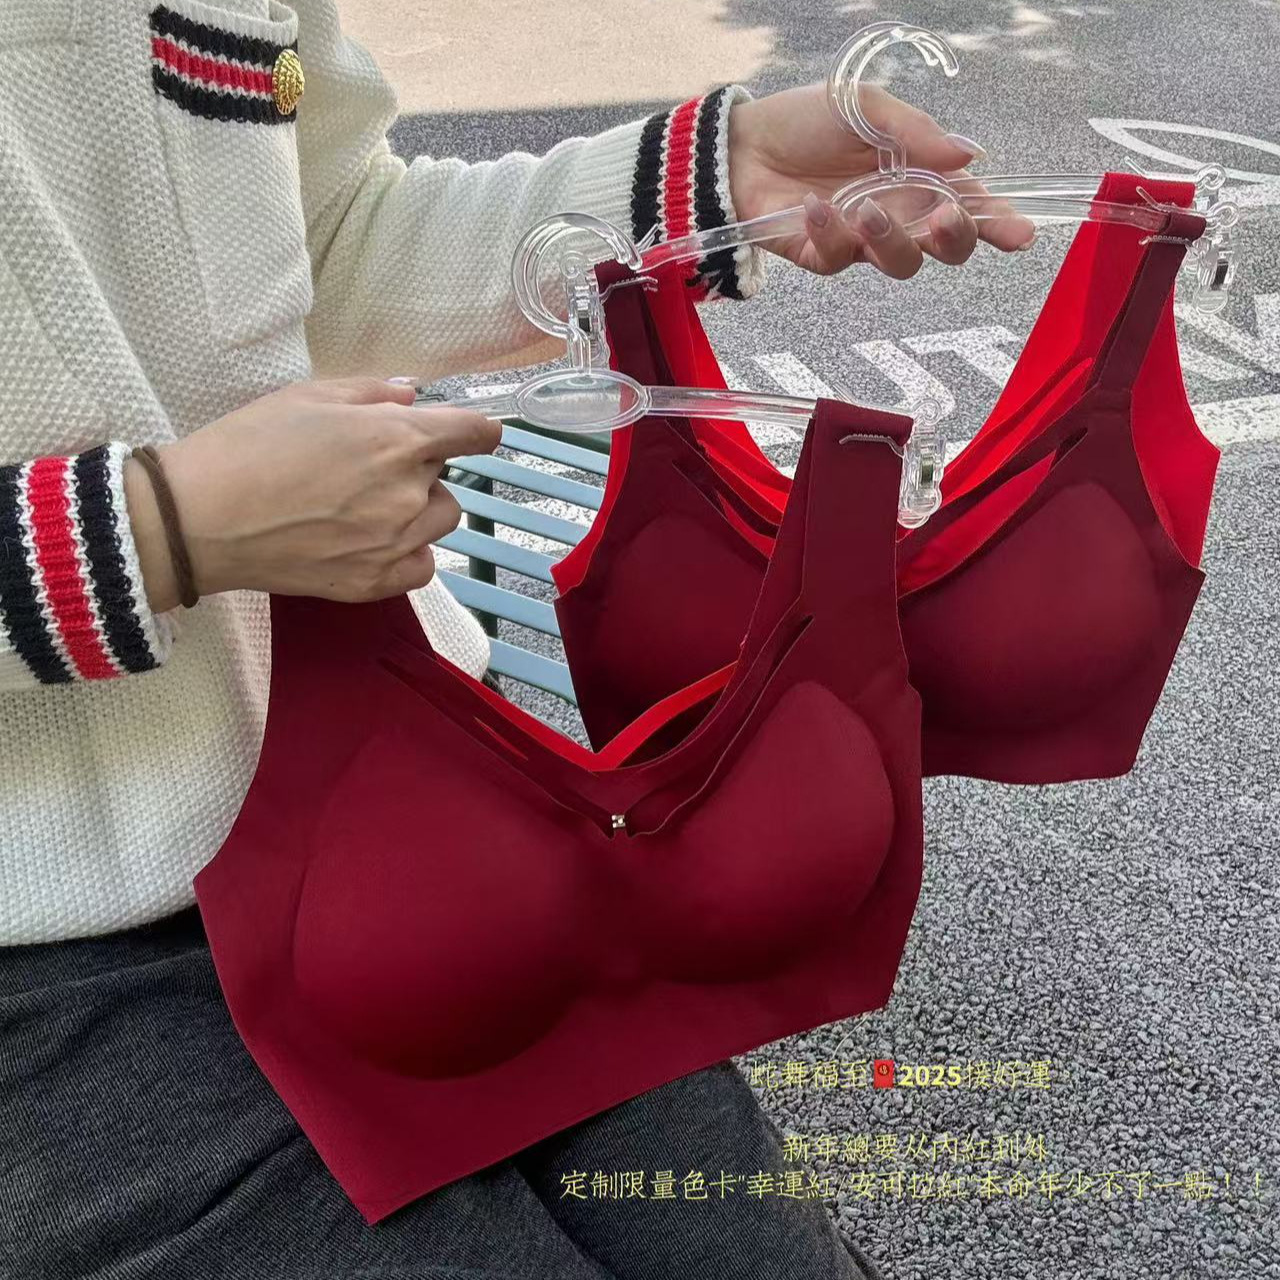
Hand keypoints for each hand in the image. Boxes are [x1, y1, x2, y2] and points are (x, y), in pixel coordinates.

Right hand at [124, 377, 500, 611]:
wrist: (199, 519)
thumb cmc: (248, 447)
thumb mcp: (308, 397)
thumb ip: (372, 393)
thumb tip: (412, 395)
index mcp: (397, 439)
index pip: (473, 433)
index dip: (477, 429)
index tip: (473, 433)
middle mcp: (407, 492)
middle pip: (443, 475)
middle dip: (417, 465)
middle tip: (365, 465)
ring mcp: (394, 542)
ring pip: (440, 519)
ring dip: (419, 508)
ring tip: (367, 504)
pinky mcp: (374, 583)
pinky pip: (423, 566)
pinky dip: (410, 552)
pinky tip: (374, 541)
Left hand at [727, 82, 1036, 278]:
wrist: (743, 143)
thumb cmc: (809, 121)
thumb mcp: (867, 108)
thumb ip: (916, 132)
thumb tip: (968, 157)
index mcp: (920, 177)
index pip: (971, 205)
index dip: (999, 223)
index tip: (1021, 234)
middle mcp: (899, 214)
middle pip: (946, 249)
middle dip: (954, 240)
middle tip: (946, 220)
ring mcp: (862, 239)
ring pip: (899, 264)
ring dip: (892, 240)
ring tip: (869, 209)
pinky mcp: (822, 255)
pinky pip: (839, 259)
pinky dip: (829, 233)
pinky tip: (813, 206)